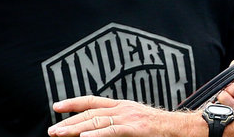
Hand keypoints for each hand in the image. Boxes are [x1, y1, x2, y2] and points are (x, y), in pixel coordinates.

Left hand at [48, 96, 186, 136]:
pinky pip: (112, 131)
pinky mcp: (135, 129)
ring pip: (96, 122)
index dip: (73, 103)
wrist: (181, 128)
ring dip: (75, 129)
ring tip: (59, 134)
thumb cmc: (159, 129)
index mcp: (122, 106)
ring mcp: (129, 118)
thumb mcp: (136, 121)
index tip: (56, 107)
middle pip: (90, 113)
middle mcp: (123, 109)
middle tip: (52, 131)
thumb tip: (97, 130)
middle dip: (68, 122)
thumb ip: (117, 123)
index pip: (92, 101)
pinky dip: (96, 135)